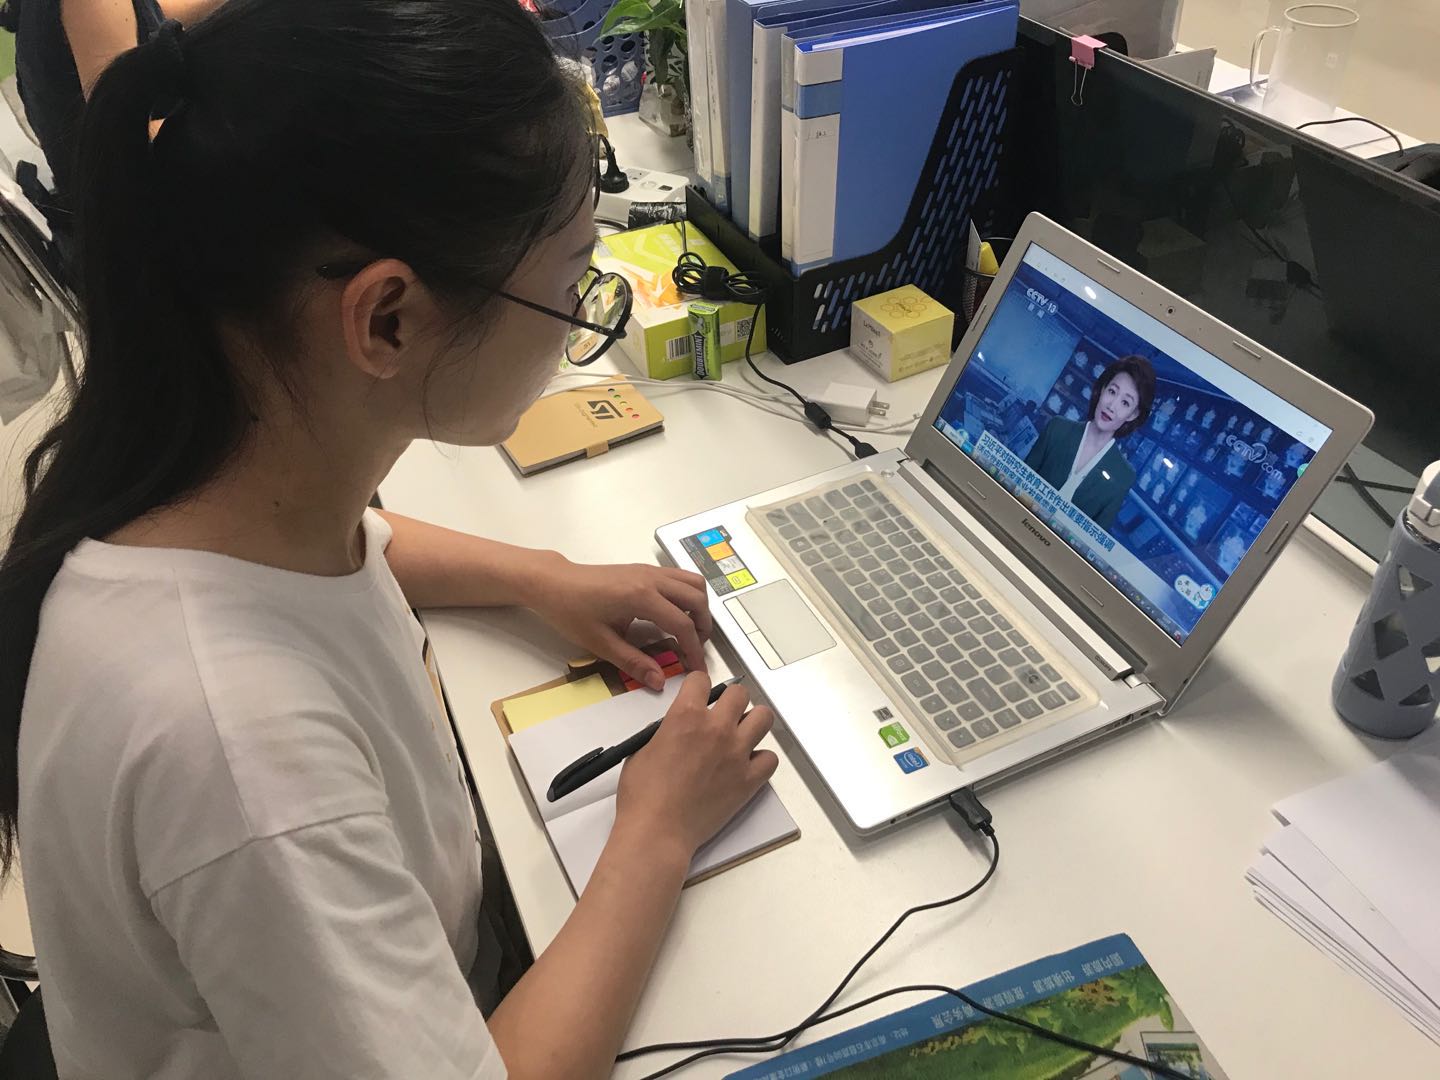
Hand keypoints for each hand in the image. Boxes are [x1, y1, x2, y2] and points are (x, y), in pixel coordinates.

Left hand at [526, 560, 711, 689]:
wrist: (554, 583)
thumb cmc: (571, 611)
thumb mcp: (600, 642)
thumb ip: (633, 662)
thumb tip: (659, 681)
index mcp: (641, 597)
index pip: (682, 624)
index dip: (694, 648)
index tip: (697, 668)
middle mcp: (651, 579)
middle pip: (696, 598)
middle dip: (703, 626)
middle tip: (695, 648)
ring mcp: (649, 571)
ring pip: (692, 582)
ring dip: (699, 606)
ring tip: (690, 630)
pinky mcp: (644, 569)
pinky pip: (679, 577)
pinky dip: (687, 595)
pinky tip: (675, 614)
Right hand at [615, 673, 778, 857]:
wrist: (658, 830)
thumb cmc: (643, 795)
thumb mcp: (643, 750)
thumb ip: (665, 732)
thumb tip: (675, 730)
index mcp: (685, 716)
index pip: (701, 679)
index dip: (699, 686)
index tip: (699, 694)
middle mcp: (716, 728)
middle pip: (739, 693)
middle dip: (731, 700)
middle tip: (724, 714)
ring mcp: (737, 753)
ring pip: (764, 718)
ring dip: (753, 722)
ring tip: (742, 734)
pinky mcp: (749, 779)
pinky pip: (770, 758)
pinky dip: (761, 759)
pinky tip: (748, 765)